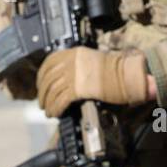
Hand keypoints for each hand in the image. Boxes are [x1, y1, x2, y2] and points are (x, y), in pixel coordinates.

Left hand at [36, 47, 153, 117]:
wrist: (125, 75)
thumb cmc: (115, 70)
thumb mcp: (93, 60)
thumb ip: (78, 66)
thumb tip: (67, 77)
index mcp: (73, 53)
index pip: (49, 62)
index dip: (42, 76)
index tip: (40, 84)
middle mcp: (70, 62)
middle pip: (49, 79)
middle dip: (43, 93)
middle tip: (42, 102)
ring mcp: (72, 75)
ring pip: (52, 91)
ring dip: (48, 103)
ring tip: (48, 112)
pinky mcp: (76, 89)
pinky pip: (60, 101)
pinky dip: (56, 109)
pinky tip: (56, 114)